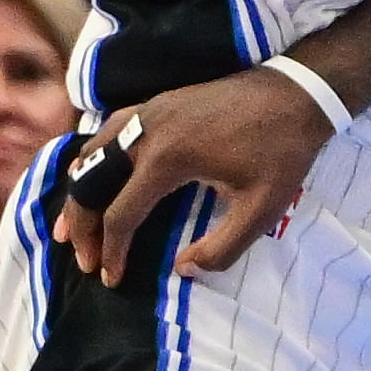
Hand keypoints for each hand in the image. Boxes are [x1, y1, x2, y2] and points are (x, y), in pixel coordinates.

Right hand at [60, 66, 336, 284]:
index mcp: (166, 160)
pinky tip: (90, 174)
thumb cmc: (282, 151)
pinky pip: (108, 132)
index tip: (110, 279)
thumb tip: (182, 270)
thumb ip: (222, 247)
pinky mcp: (158, 102)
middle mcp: (145, 132)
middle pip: (91, 183)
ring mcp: (148, 111)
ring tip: (70, 225)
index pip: (121, 215)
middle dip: (80, 226)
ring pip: (92, 155)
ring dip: (77, 191)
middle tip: (82, 259)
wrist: (299, 92)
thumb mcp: (262, 209)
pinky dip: (91, 158)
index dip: (112, 251)